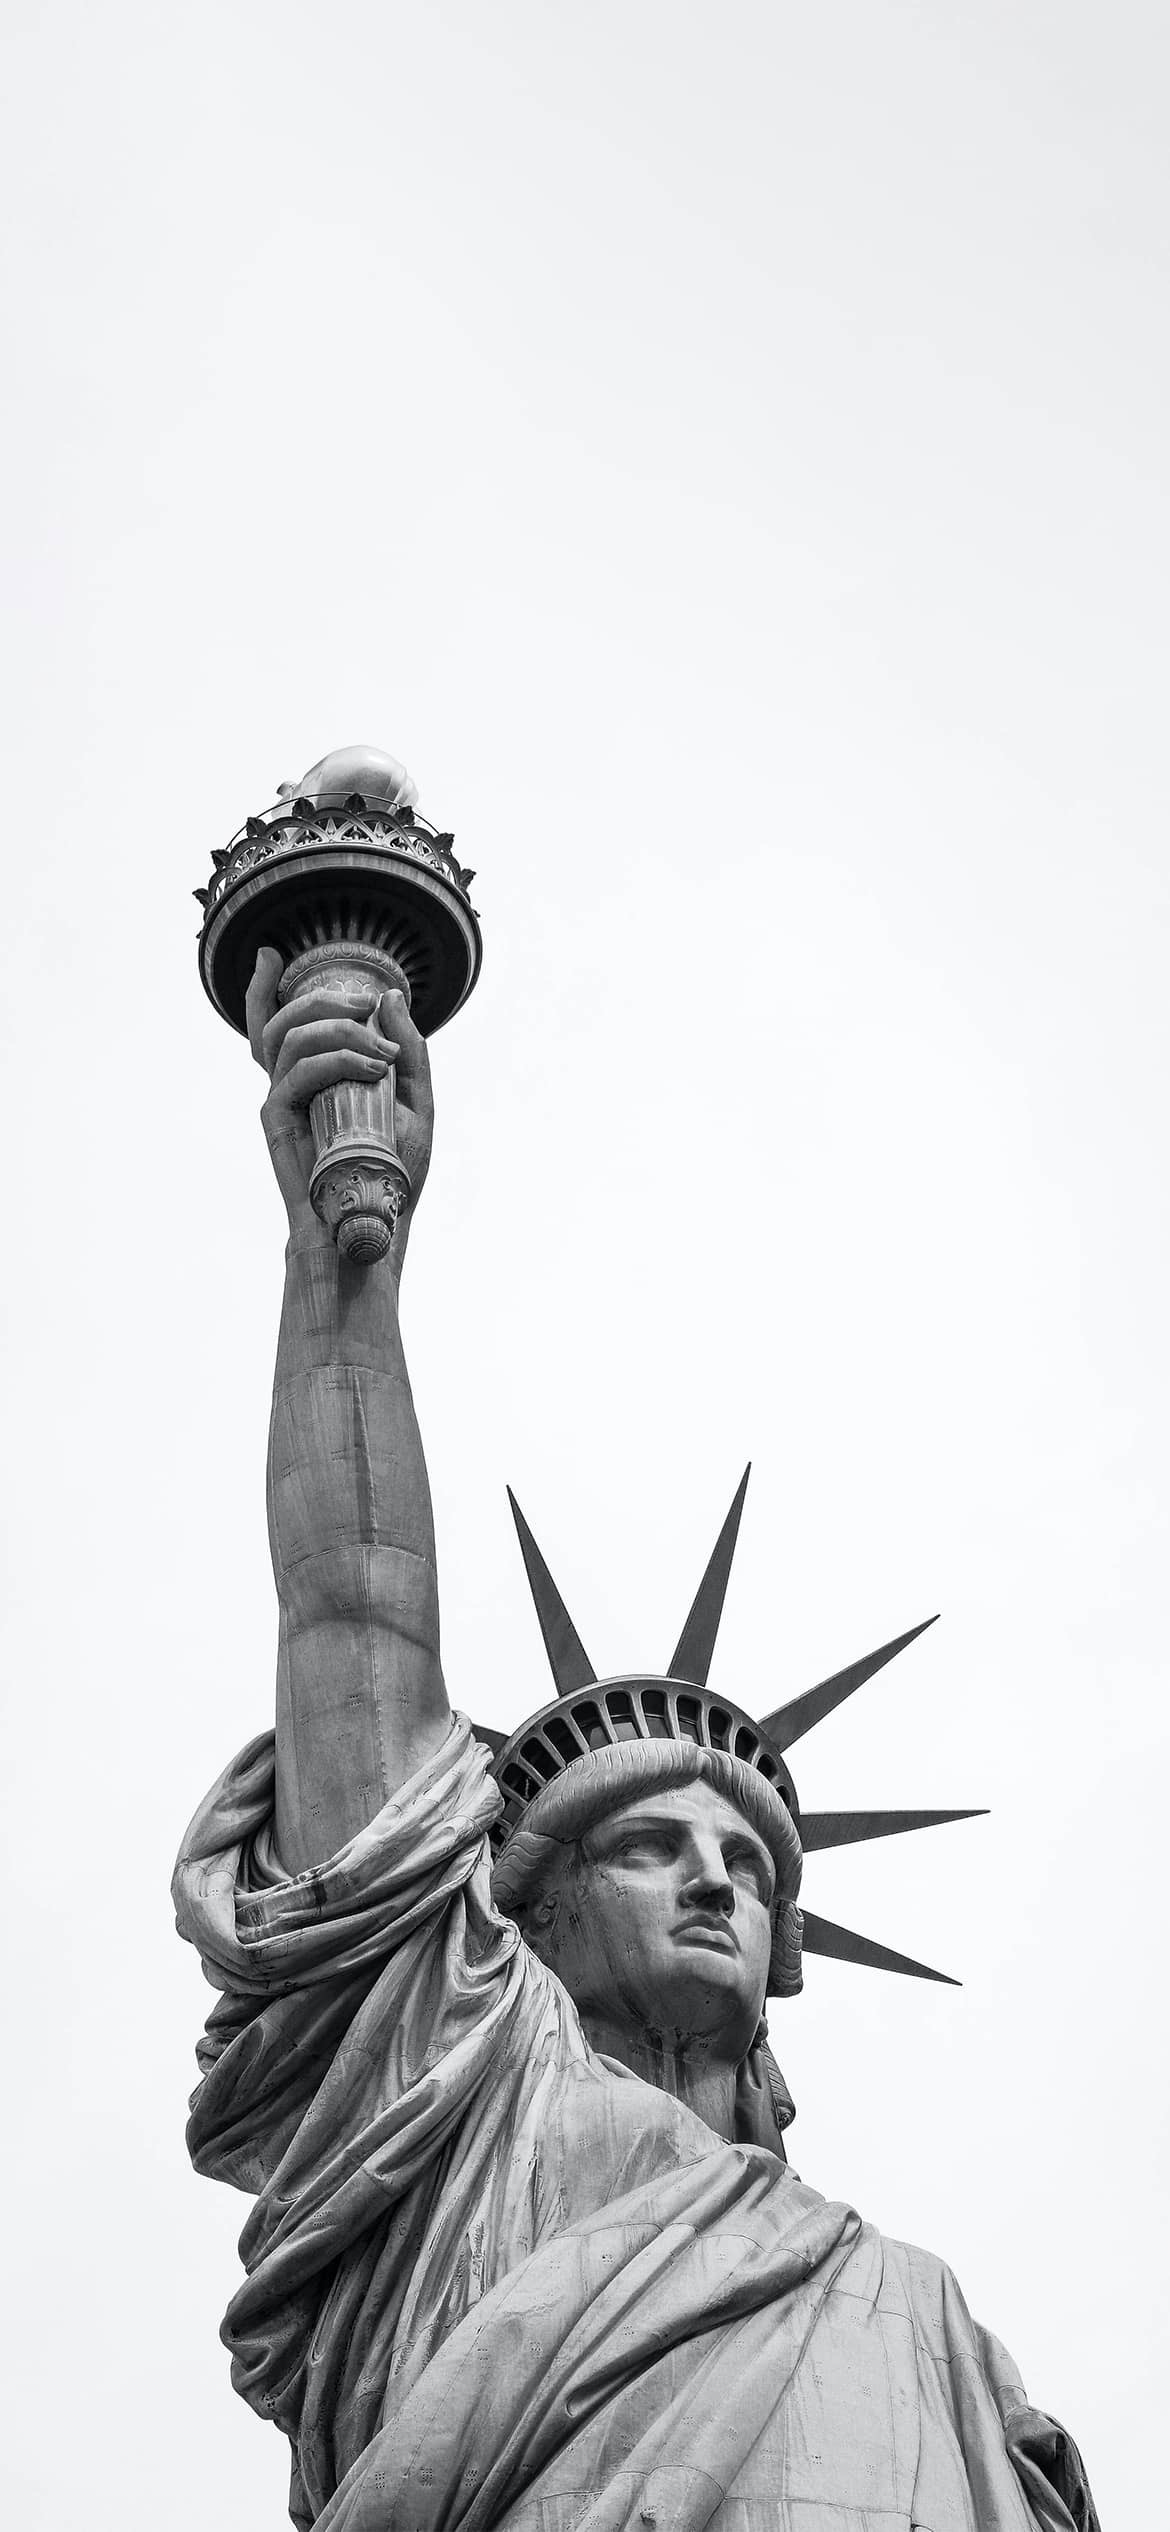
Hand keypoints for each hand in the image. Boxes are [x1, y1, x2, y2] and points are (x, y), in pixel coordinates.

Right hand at [244, 947, 434, 1241]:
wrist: (374, 1220)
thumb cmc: (391, 1169)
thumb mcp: (414, 1101)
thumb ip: (407, 1050)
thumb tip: (390, 998)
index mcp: (314, 1077)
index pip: (276, 1026)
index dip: (260, 988)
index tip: (270, 955)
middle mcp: (291, 1084)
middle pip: (283, 1019)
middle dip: (324, 999)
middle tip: (365, 1003)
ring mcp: (281, 1099)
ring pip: (289, 1037)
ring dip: (337, 1029)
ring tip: (379, 1050)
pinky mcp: (277, 1119)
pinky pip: (295, 1073)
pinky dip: (335, 1060)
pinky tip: (369, 1068)